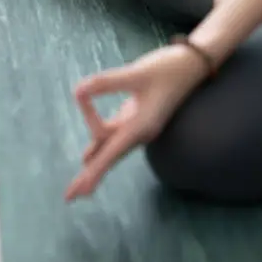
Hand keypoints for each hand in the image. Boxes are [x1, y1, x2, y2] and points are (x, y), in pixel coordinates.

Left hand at [65, 45, 206, 201]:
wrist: (192, 64)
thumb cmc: (169, 68)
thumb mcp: (137, 73)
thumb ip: (107, 83)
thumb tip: (78, 91)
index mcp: (142, 126)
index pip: (111, 152)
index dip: (94, 168)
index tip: (81, 181)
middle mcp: (140, 131)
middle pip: (110, 158)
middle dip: (91, 177)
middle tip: (69, 197)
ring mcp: (138, 125)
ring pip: (110, 148)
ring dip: (94, 165)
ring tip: (79, 187)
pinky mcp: (136, 115)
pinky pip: (113, 135)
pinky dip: (98, 145)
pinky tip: (86, 157)